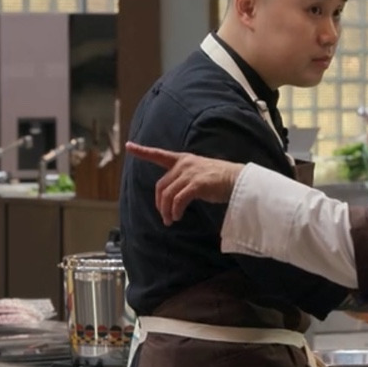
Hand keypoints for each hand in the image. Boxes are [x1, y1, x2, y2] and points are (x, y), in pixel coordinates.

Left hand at [125, 141, 242, 224]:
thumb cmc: (221, 179)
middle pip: (161, 186)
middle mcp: (184, 164)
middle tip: (164, 216)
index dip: (143, 151)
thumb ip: (184, 179)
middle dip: (160, 203)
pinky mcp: (196, 184)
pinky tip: (178, 217)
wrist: (238, 180)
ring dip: (167, 211)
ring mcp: (190, 173)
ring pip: (168, 195)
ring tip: (171, 220)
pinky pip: (178, 200)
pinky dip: (176, 210)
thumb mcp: (199, 173)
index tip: (129, 147)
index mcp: (183, 160)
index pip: (159, 155)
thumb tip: (173, 197)